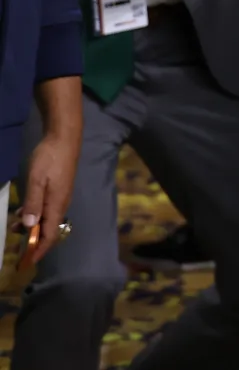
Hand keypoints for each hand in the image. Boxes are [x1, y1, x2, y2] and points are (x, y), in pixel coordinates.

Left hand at [17, 132, 77, 266]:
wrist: (64, 139)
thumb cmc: (50, 159)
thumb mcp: (36, 180)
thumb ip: (32, 203)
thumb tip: (28, 225)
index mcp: (57, 205)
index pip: (49, 235)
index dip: (38, 250)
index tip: (27, 262)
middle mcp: (61, 204)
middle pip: (48, 230)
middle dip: (33, 241)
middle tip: (16, 249)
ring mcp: (60, 197)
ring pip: (46, 219)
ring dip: (31, 227)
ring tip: (12, 229)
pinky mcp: (58, 190)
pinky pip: (46, 209)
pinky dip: (34, 215)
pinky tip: (22, 211)